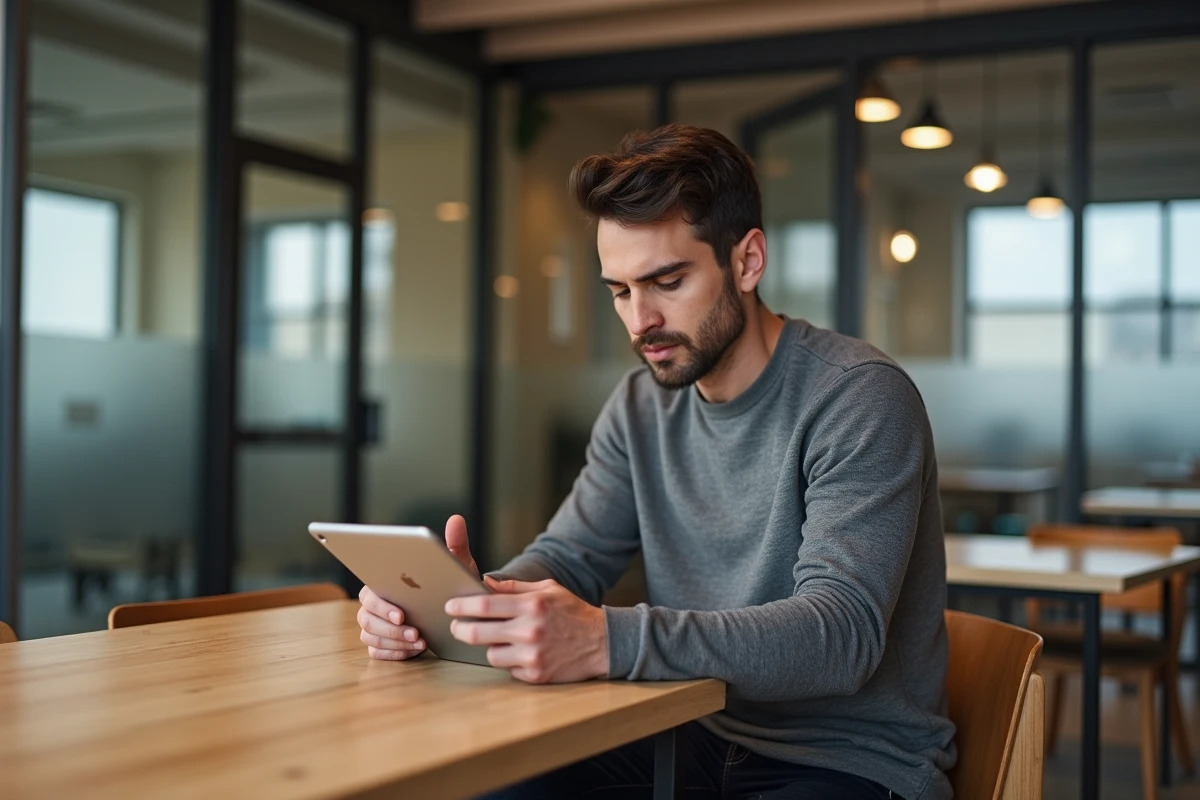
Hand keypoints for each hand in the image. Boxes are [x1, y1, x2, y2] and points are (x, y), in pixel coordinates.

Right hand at [358, 514, 477, 659]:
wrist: (456, 607)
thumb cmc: (450, 583)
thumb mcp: (457, 564)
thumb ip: (455, 543)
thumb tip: (456, 519)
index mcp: (384, 583)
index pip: (370, 593)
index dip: (382, 606)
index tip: (402, 613)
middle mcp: (374, 604)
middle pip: (366, 618)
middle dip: (391, 628)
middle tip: (416, 632)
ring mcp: (375, 625)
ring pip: (370, 636)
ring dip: (395, 641)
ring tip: (420, 641)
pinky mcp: (381, 644)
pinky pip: (377, 652)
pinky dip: (393, 653)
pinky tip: (413, 652)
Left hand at [446, 577, 607, 683]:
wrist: (603, 642)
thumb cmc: (572, 612)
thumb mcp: (548, 589)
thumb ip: (515, 588)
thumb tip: (485, 583)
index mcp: (532, 606)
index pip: (485, 605)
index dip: (462, 606)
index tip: (450, 606)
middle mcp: (530, 631)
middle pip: (478, 634)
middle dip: (460, 630)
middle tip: (457, 627)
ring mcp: (532, 656)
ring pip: (490, 655)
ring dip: (490, 647)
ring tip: (499, 640)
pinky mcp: (536, 676)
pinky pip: (508, 670)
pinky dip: (510, 662)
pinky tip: (521, 653)